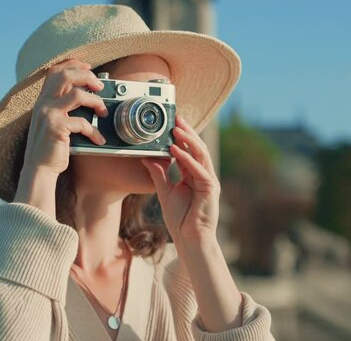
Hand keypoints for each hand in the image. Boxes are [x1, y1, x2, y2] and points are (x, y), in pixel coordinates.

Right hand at [14, 59, 107, 215]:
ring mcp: (48, 114)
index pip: (55, 71)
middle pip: (65, 75)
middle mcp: (43, 104)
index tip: (88, 67)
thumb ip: (61, 108)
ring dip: (95, 101)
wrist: (39, 168)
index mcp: (42, 100)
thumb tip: (85, 96)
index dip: (72, 64)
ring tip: (103, 112)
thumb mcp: (52, 123)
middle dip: (87, 76)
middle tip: (100, 86)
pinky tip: (98, 139)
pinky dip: (94, 131)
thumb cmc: (50, 147)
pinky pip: (82, 122)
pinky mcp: (56, 127)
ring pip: (77, 94)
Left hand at [141, 115, 219, 242]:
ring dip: (188, 140)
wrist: (189, 238)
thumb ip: (158, 173)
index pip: (188, 150)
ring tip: (176, 129)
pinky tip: (176, 150)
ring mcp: (208, 181)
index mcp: (193, 175)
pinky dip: (187, 159)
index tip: (171, 123)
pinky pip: (199, 170)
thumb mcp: (164, 191)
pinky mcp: (210, 189)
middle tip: (176, 118)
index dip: (181, 136)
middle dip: (187, 132)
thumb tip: (147, 157)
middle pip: (196, 148)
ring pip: (200, 154)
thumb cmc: (180, 218)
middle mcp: (203, 175)